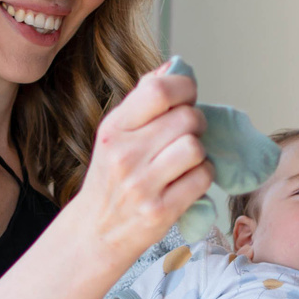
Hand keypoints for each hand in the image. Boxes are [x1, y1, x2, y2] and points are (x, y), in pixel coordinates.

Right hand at [71, 63, 212, 258]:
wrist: (95, 232)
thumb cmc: (111, 178)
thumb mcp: (115, 135)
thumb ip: (142, 101)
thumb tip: (172, 66)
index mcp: (114, 129)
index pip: (159, 90)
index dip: (185, 87)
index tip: (188, 96)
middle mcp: (125, 155)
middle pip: (187, 118)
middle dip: (197, 122)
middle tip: (189, 133)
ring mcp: (142, 185)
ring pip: (196, 148)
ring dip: (200, 152)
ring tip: (187, 159)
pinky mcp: (160, 211)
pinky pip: (202, 178)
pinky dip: (203, 176)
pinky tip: (188, 180)